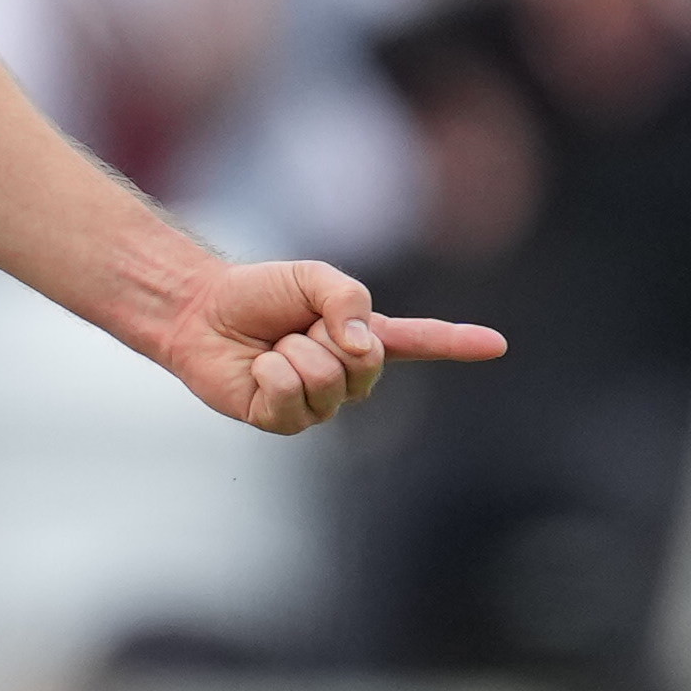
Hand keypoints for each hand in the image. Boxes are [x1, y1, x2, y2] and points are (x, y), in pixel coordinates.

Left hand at [162, 258, 505, 434]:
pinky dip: (269, 372)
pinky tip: (257, 367)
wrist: (200, 308)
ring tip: (272, 345)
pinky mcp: (282, 421)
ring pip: (326, 380)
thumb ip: (348, 300)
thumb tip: (363, 348)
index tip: (498, 344)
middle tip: (294, 325)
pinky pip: (289, 394)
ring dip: (292, 351)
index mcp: (363, 339)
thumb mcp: (310, 277)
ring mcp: (319, 404)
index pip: (420, 342)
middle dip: (324, 333)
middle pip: (366, 363)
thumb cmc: (258, 293)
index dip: (457, 342)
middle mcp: (348, 377)